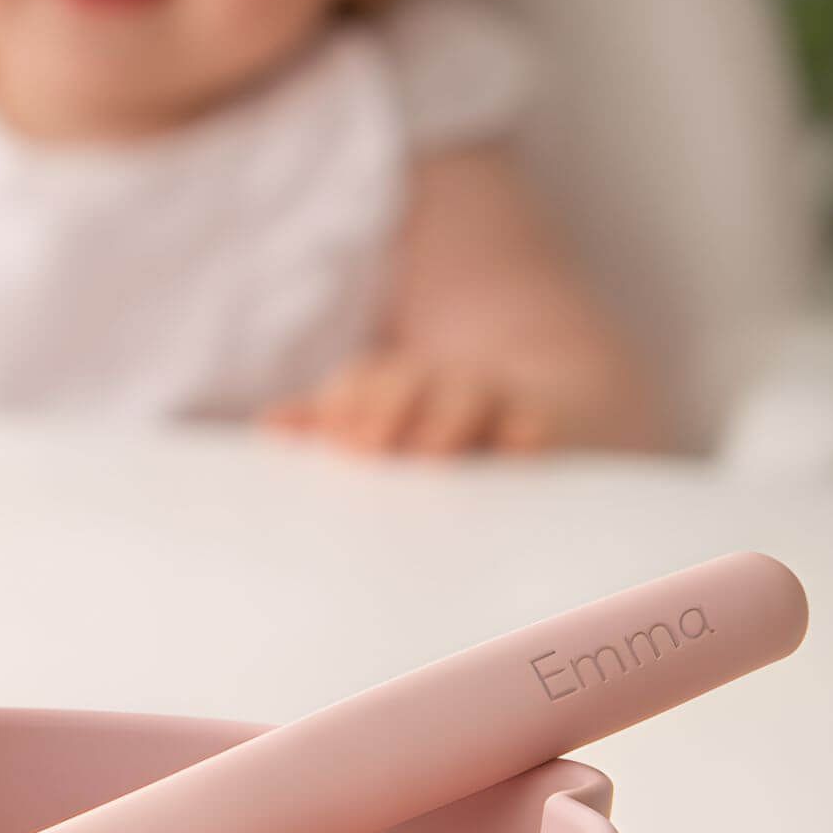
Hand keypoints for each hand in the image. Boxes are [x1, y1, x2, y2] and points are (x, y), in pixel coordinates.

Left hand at [263, 353, 556, 457]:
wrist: (560, 408)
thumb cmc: (447, 433)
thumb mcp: (389, 423)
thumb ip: (330, 425)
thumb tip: (272, 424)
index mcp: (403, 385)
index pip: (365, 379)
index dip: (346, 399)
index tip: (331, 433)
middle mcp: (448, 385)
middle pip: (411, 380)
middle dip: (385, 405)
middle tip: (362, 448)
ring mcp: (500, 403)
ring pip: (469, 397)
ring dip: (446, 418)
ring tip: (429, 453)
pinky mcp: (549, 427)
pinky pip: (542, 426)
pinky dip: (531, 432)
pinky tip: (521, 446)